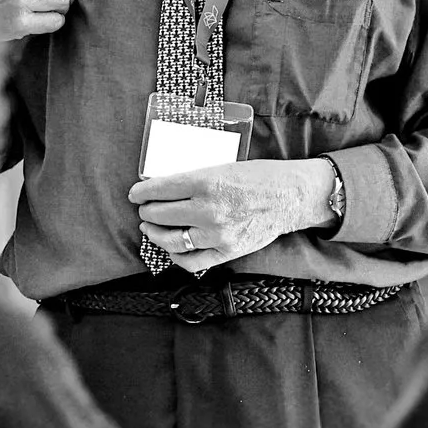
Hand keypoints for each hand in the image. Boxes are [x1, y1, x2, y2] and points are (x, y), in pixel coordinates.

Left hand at [129, 159, 338, 274]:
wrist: (291, 197)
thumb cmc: (260, 177)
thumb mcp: (223, 166)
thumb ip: (194, 178)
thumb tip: (164, 187)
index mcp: (206, 181)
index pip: (159, 189)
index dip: (141, 193)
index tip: (136, 194)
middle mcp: (208, 209)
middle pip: (160, 214)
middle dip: (147, 211)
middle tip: (145, 209)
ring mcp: (216, 234)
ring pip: (171, 239)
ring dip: (155, 233)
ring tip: (151, 228)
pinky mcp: (226, 251)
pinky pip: (192, 261)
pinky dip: (176, 256)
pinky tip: (172, 248)